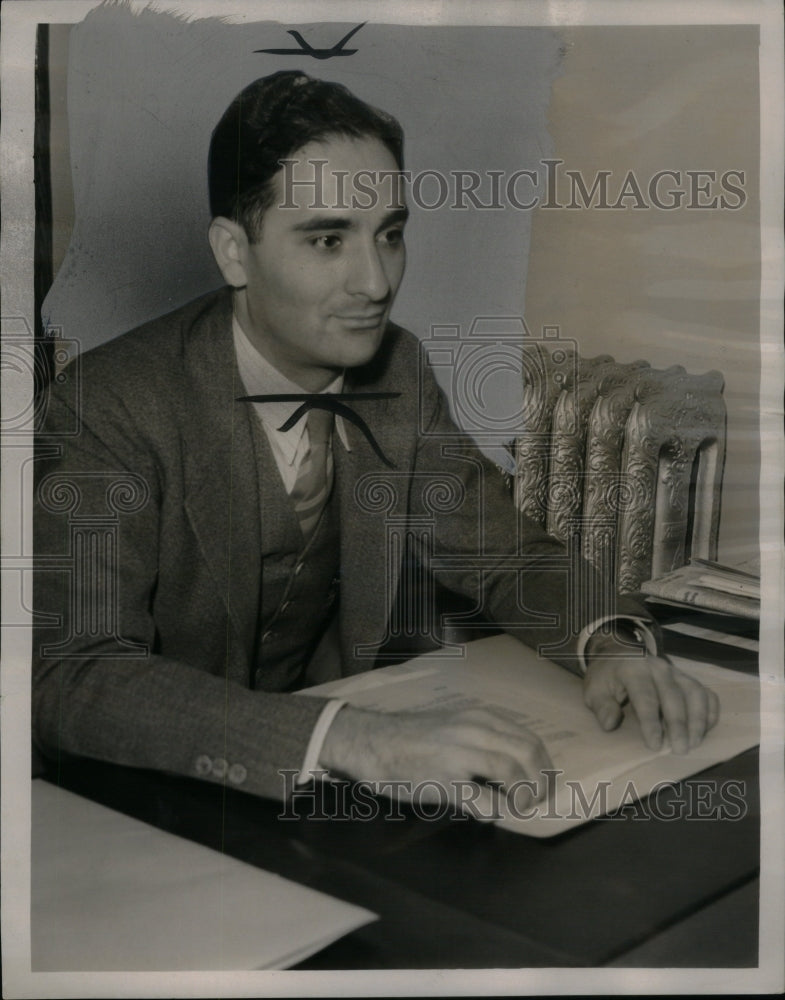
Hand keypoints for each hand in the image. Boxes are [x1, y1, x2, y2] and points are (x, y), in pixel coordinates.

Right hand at [318, 704, 552, 818]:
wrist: (372, 743)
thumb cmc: (412, 738)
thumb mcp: (454, 727)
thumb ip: (482, 740)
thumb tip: (512, 767)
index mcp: (479, 717)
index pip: (528, 738)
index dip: (543, 765)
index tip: (542, 783)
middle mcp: (474, 729)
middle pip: (527, 753)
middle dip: (541, 781)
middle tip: (537, 801)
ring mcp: (459, 753)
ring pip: (511, 771)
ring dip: (523, 796)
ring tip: (518, 808)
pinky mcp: (444, 780)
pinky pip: (483, 799)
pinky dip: (496, 811)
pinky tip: (491, 815)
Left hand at [583, 650, 719, 752]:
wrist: (619, 654)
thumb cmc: (606, 677)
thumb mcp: (594, 690)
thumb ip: (602, 706)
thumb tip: (610, 724)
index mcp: (633, 669)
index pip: (645, 697)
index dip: (651, 722)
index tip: (655, 745)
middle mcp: (658, 667)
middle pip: (673, 696)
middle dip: (679, 725)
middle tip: (680, 750)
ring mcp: (676, 672)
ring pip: (694, 693)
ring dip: (698, 719)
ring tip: (694, 743)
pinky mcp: (687, 678)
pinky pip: (705, 693)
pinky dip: (710, 711)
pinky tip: (706, 730)